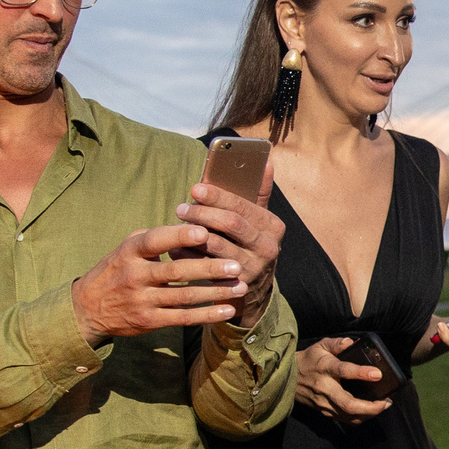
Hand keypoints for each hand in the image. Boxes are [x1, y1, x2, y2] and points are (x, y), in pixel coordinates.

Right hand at [72, 225, 256, 341]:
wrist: (88, 307)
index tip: (204, 232)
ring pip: (184, 297)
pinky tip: (228, 309)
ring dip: (215, 292)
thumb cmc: (119, 268)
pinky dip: (207, 314)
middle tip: (237, 265)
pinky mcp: (149, 321)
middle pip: (176, 272)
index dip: (179, 236)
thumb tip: (195, 223)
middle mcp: (135, 275)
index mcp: (131, 251)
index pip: (156, 241)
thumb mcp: (129, 247)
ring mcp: (141, 300)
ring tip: (241, 286)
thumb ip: (157, 237)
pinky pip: (183, 318)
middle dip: (209, 268)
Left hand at [173, 182, 285, 328]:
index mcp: (272, 226)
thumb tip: (266, 162)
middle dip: (203, 214)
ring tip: (175, 226)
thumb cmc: (247, 242)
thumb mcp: (256, 220)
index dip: (218, 196)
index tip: (195, 189)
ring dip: (193, 234)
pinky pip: (206, 267)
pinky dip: (189, 256)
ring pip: (217, 246)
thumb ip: (257, 193)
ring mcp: (253, 268)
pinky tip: (175, 248)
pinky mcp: (236, 286)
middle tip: (181, 208)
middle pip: (231, 224)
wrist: (252, 287)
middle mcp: (267, 248)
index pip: (244, 206)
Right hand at [295, 336, 394, 423]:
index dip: (361, 373)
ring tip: (383, 406)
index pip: (344, 371)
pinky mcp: (324, 411)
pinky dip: (360, 418)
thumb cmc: (308, 360)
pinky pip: (345, 419)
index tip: (377, 374)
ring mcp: (324, 403)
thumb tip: (352, 342)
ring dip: (369, 414)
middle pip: (349, 403)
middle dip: (371, 407)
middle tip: (386, 402)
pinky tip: (371, 411)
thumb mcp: (321, 346)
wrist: (288, 378)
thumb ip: (337, 343)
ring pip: (348, 415)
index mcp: (325, 368)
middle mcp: (325, 388)